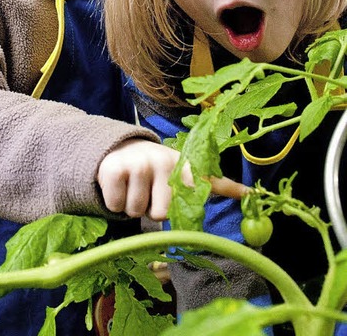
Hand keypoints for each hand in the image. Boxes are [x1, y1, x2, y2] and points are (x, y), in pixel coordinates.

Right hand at [97, 138, 246, 221]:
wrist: (116, 150)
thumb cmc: (153, 171)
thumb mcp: (178, 174)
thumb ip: (207, 185)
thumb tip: (248, 193)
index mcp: (182, 166)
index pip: (208, 179)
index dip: (230, 187)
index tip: (250, 193)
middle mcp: (162, 161)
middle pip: (162, 213)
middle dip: (151, 209)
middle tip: (148, 192)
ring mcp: (138, 164)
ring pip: (138, 212)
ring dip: (133, 207)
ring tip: (133, 187)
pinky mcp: (114, 169)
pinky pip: (117, 206)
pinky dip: (115, 203)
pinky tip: (119, 186)